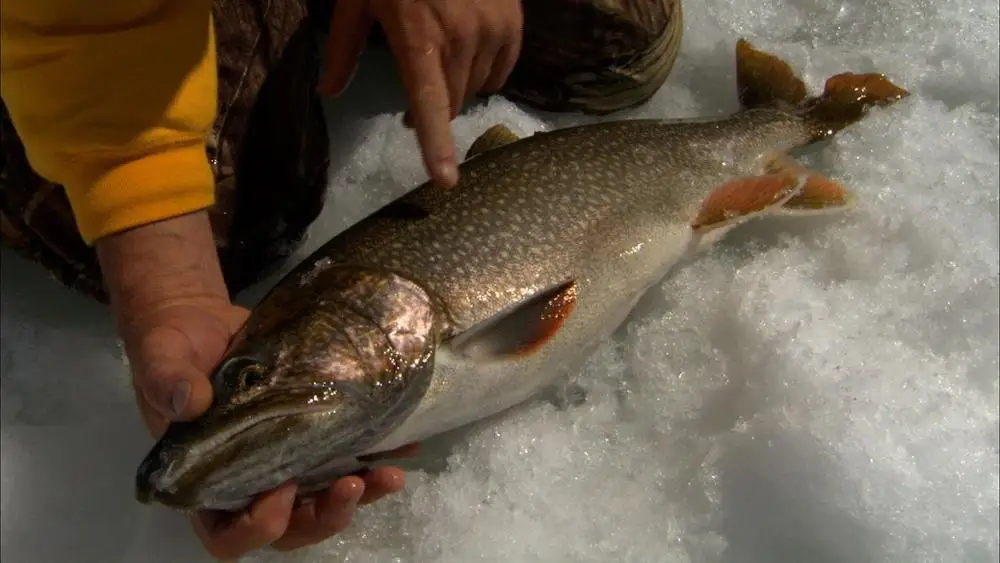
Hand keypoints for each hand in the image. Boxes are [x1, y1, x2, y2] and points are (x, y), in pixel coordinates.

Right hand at [98, 211, 416, 559]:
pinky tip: (405, 443)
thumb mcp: (161, 356)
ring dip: (360, 494)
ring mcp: (286, 461)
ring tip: (389, 475)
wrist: (206, 322)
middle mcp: (249, 483)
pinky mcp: (313, 436)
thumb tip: (189, 402)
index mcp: (205, 481)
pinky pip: (347, 458)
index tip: (280, 490)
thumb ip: (168, 380)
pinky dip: (377, 456)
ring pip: (325, 500)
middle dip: (324, 516)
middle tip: (352, 485)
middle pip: (290, 527)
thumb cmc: (172, 345)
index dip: (256, 526)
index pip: (227, 534)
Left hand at [319, 0, 523, 188]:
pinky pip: (502, 69)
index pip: (430, 104)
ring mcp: (491, 29)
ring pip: (476, 87)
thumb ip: (343, 48)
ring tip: (440, 69)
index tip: (447, 181)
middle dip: (433, 110)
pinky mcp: (512, 21)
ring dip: (456, 88)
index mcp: (418, 39)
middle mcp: (460, 39)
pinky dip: (485, 72)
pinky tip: (469, 56)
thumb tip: (327, 93)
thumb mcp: (357, 0)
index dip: (438, 146)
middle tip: (414, 105)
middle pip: (452, 102)